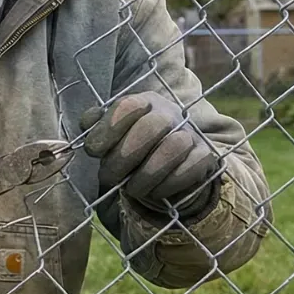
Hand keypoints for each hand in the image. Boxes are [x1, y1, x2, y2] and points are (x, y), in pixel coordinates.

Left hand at [80, 93, 217, 214]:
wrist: (168, 166)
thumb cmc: (132, 147)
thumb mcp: (111, 133)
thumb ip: (96, 125)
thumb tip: (88, 122)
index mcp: (144, 102)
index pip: (127, 105)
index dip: (107, 129)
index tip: (93, 152)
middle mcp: (169, 113)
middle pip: (150, 127)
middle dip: (123, 157)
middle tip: (108, 178)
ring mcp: (190, 133)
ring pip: (173, 148)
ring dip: (146, 174)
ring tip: (131, 189)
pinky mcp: (205, 156)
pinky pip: (191, 168)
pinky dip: (168, 184)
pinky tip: (154, 192)